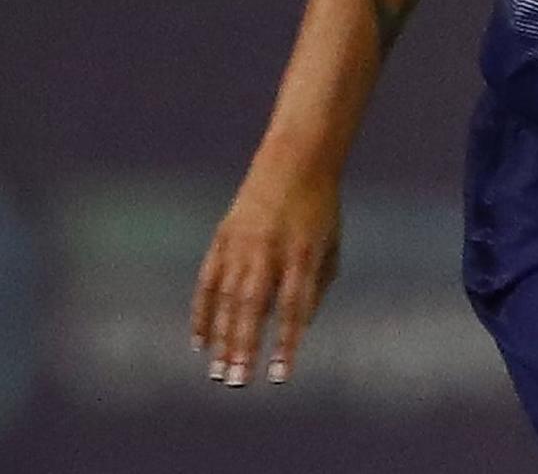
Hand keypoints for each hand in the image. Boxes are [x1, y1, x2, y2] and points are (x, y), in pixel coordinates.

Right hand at [190, 162, 342, 385]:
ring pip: (227, 299)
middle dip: (244, 347)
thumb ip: (317, 286)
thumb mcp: (330, 244)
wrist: (294, 161)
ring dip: (222, 338)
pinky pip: (208, 282)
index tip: (279, 376)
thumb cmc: (320, 208)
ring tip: (218, 372)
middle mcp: (269, 251)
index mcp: (302, 253)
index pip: (293, 307)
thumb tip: (301, 327)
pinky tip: (200, 342)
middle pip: (254, 307)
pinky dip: (202, 313)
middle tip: (236, 383)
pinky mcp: (222, 238)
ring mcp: (242, 244)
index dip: (286, 343)